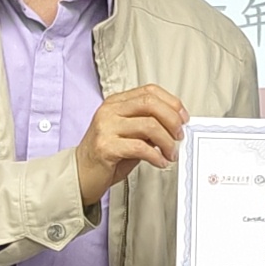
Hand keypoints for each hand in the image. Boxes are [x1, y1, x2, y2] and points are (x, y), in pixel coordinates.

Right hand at [77, 83, 185, 212]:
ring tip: (170, 153)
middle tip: (179, 136)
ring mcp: (105, 127)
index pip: (149, 91)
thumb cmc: (107, 155)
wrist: (81, 174)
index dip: (171, 102)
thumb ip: (148, 126)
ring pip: (149, 125)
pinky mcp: (105, 147)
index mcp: (116, 103)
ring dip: (167, 142)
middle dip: (172, 120)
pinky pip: (140, 147)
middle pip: (150, 103)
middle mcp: (109, 111)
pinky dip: (156, 156)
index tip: (183, 118)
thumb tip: (175, 126)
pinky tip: (160, 162)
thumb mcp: (129, 134)